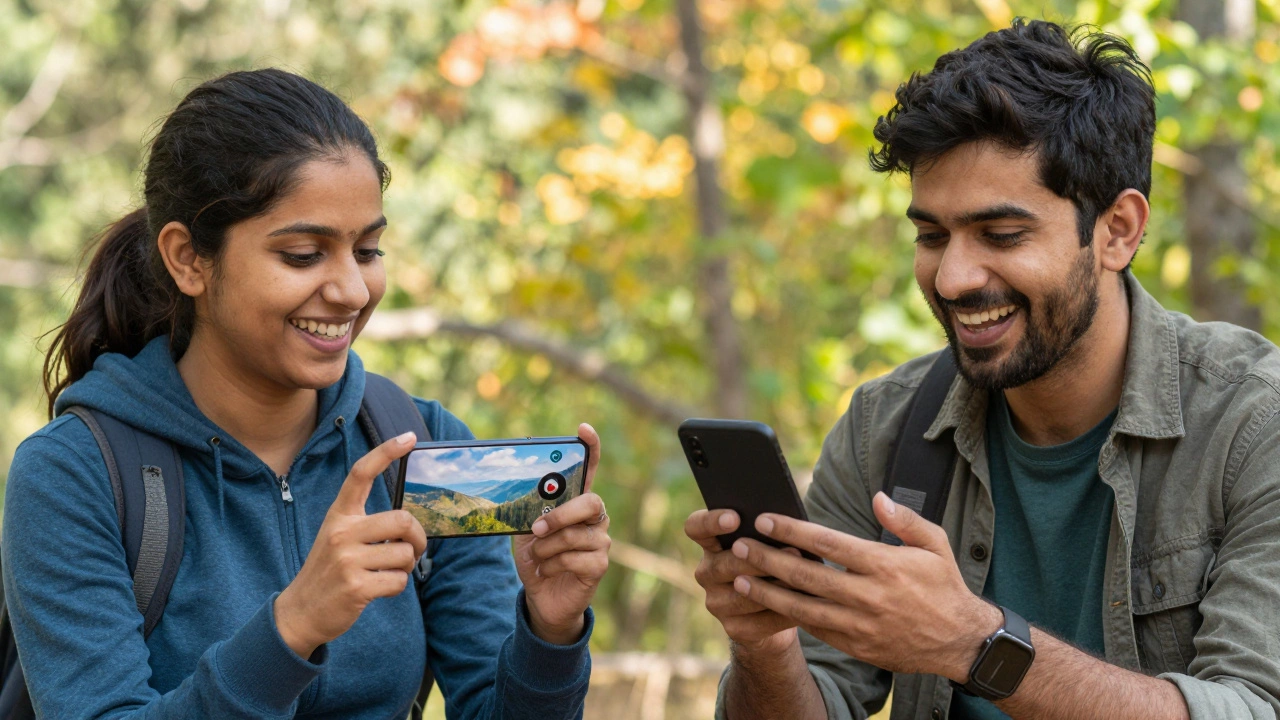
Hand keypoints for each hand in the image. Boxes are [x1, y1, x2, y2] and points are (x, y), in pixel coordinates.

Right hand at [275, 432, 427, 657]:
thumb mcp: (339, 537)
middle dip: (418, 537)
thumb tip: (409, 521)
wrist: (300, 611)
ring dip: (406, 566)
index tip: (409, 437)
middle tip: (413, 548)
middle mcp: (341, 532)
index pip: (361, 473)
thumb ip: (367, 524)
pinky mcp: (356, 586)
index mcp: (339, 515)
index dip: (386, 452)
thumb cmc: (330, 570)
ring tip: (388, 572)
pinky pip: (399, 581)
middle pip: (402, 520)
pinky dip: (397, 586)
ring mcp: (347, 560)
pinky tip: (379, 589)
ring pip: (405, 554)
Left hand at [514, 423, 609, 644]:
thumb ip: (531, 510)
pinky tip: (546, 570)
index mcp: (577, 502)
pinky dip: (551, 565)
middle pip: (590, 502)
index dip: (590, 448)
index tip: (583, 430)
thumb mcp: (527, 530)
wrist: (543, 597)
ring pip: (573, 535)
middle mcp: (595, 518)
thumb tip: (528, 491)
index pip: (589, 469)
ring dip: (545, 548)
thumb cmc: (538, 558)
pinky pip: (573, 558)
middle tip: (536, 529)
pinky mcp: (599, 565)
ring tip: (538, 556)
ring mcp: (601, 541)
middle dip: (559, 515)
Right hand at [684, 508, 800, 656]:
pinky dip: (783, 612)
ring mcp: (716, 603)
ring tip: (803, 579)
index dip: (711, 522)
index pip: (696, 527)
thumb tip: (789, 522)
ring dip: (776, 586)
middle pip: (724, 564)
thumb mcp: (768, 547)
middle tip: (793, 550)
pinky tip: (804, 605)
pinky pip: (759, 620)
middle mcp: (707, 573)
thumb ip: (769, 535)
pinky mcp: (733, 628)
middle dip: (760, 558)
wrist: (774, 615)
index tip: (735, 518)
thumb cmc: (775, 567)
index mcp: (711, 545)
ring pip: (744, 594)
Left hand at [729, 492, 1000, 679]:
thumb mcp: (935, 544)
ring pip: (803, 609)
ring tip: (739, 580)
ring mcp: (861, 626)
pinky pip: (816, 631)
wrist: (961, 642)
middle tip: (738, 547)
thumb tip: (878, 497)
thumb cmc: (945, 586)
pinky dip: (790, 617)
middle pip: (807, 576)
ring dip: (768, 594)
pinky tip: (770, 605)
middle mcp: (869, 596)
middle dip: (768, 560)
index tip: (764, 519)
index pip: (828, 544)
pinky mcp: (857, 647)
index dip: (791, 531)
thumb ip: (905, 520)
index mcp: (885, 566)